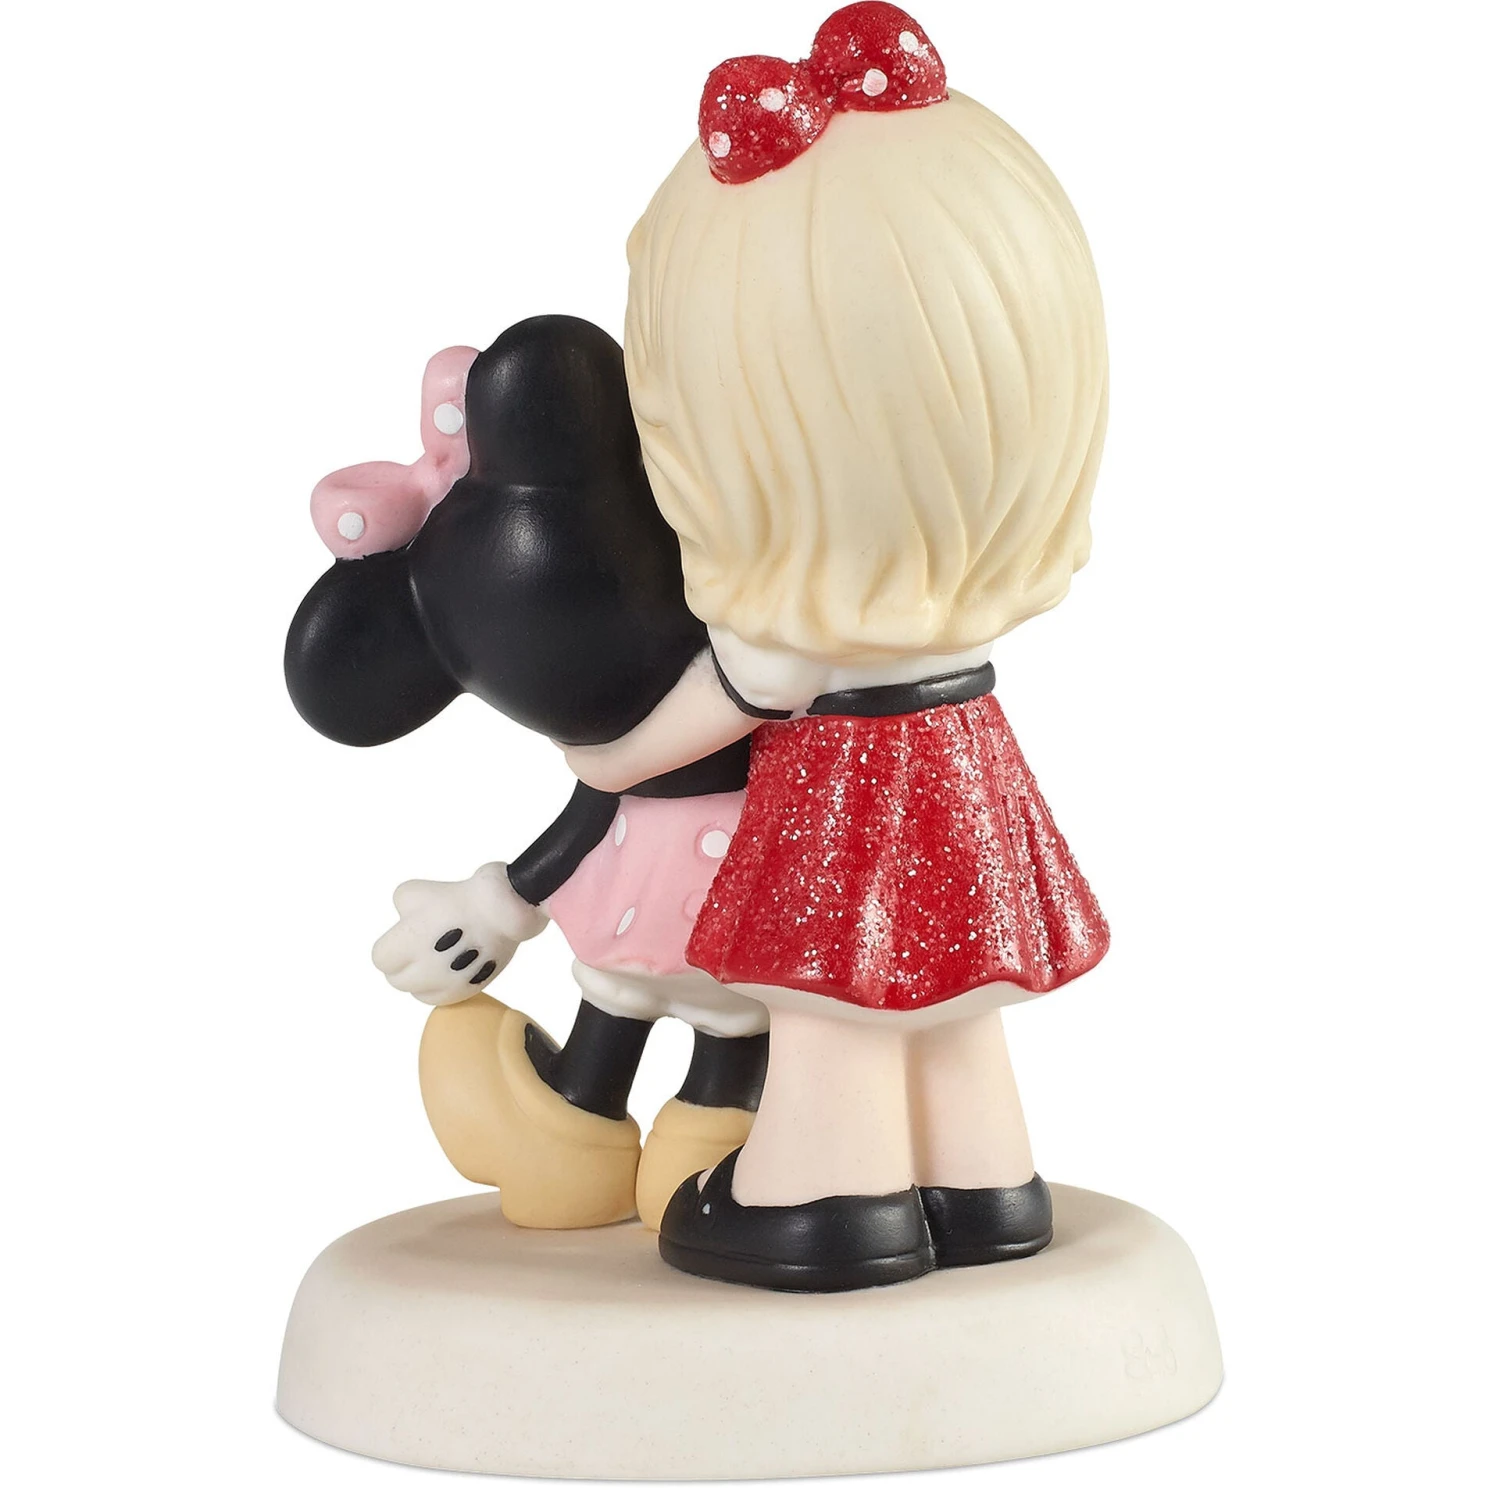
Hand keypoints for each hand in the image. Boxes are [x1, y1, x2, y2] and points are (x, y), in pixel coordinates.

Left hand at [371, 862, 547, 1006]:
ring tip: (436, 958)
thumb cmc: (458, 897)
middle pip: (396, 979)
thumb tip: (403, 923)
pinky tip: (448, 969)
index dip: (392, 946)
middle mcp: (422, 969)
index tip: (404, 937)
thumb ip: (398, 912)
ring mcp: (444, 983)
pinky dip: (440, 987)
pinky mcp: (464, 991)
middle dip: (404, 964)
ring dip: (420, 979)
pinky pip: (439, 998)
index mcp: (406, 943)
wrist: (502, 911)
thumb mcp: (414, 891)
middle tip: (419, 947)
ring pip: (416, 992)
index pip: (381, 959)